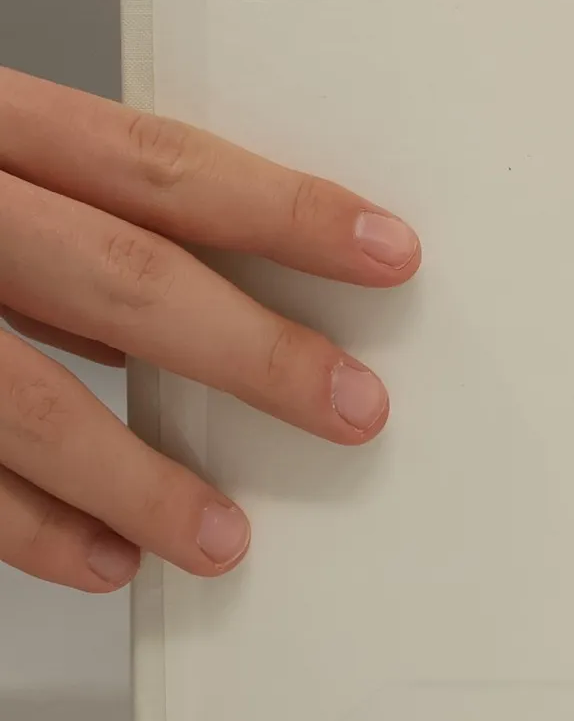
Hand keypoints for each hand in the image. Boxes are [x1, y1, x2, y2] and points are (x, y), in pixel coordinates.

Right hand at [0, 70, 418, 592]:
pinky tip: (100, 560)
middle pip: (117, 273)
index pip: (155, 159)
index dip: (281, 207)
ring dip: (136, 477)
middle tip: (353, 407)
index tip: (389, 252)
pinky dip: (22, 524)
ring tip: (224, 537)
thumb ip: (69, 213)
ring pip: (22, 395)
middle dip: (248, 350)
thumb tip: (205, 295)